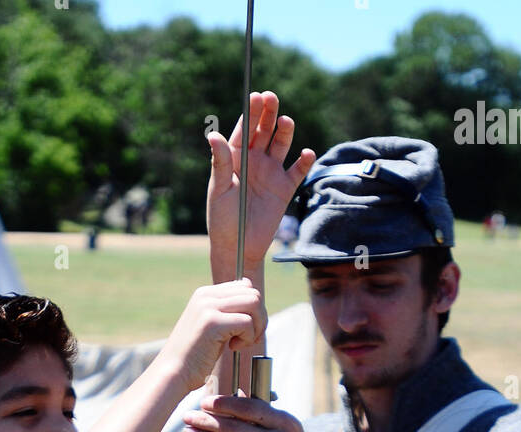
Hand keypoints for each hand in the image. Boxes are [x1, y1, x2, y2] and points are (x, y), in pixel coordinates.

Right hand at [160, 281, 265, 393]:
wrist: (173, 374)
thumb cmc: (194, 358)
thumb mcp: (211, 327)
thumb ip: (228, 312)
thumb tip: (255, 300)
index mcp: (205, 294)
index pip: (245, 286)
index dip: (254, 310)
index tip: (247, 331)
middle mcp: (206, 295)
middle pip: (253, 293)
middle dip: (260, 319)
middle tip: (249, 339)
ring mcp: (208, 307)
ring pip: (254, 303)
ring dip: (257, 326)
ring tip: (242, 343)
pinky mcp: (212, 322)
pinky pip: (247, 322)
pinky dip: (247, 338)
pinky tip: (233, 348)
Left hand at [207, 91, 314, 274]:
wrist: (239, 247)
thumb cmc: (223, 220)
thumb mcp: (219, 190)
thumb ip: (220, 162)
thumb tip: (214, 135)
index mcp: (235, 158)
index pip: (245, 129)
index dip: (251, 112)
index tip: (257, 96)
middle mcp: (254, 161)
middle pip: (264, 131)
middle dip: (269, 114)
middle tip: (273, 99)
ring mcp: (270, 173)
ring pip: (281, 144)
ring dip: (285, 132)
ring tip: (286, 122)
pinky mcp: (284, 188)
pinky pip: (298, 170)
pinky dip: (304, 161)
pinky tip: (306, 153)